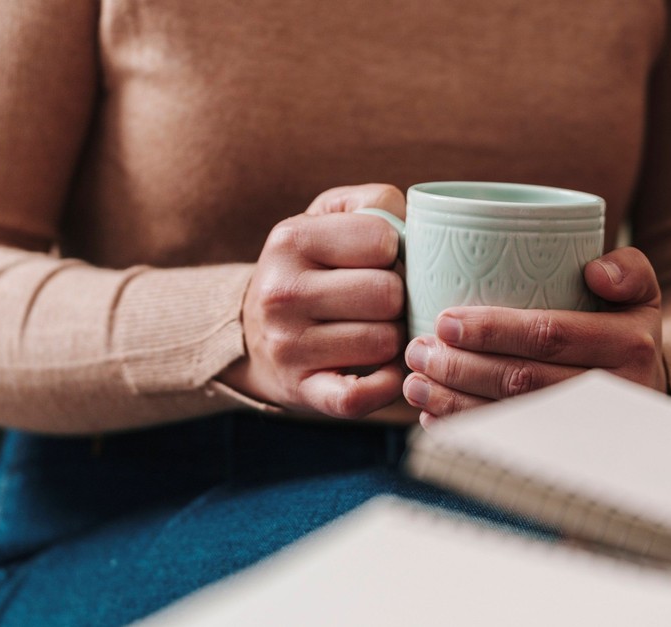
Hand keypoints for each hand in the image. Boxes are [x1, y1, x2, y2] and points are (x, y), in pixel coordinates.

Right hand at [219, 184, 408, 419]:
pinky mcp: (302, 391)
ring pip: (385, 343)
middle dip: (400, 299)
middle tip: (388, 302)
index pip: (383, 240)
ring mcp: (288, 346)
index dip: (398, 252)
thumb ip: (377, 203)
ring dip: (395, 339)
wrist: (253, 331)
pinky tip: (384, 370)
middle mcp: (282, 292)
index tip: (386, 262)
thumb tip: (416, 224)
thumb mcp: (331, 216)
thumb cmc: (312, 266)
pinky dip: (386, 385)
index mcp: (291, 239)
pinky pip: (362, 396)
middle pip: (389, 295)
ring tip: (379, 329)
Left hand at [402, 247, 666, 426]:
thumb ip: (626, 269)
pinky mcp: (569, 456)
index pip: (549, 335)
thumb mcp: (640, 292)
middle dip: (461, 367)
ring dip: (453, 402)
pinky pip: (509, 447)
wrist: (646, 391)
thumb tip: (593, 273)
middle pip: (523, 380)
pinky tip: (433, 416)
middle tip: (418, 351)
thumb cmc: (626, 329)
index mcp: (629, 344)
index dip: (493, 330)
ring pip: (511, 418)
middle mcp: (614, 393)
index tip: (445, 321)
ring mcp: (591, 432)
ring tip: (415, 381)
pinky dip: (466, 432)